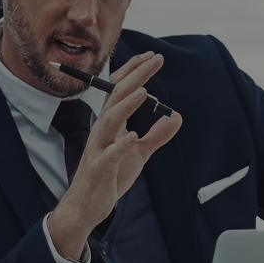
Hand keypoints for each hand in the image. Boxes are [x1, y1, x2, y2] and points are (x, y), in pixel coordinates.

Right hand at [48, 51, 182, 260]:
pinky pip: (109, 155)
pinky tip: (132, 136)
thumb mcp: (139, 153)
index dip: (135, 72)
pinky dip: (120, 145)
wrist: (88, 205)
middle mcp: (103, 131)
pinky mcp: (100, 169)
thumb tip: (175, 116)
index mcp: (112, 125)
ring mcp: (100, 149)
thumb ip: (157, 134)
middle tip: (154, 60)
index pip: (121, 90)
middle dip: (136, 77)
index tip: (151, 57)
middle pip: (117, 97)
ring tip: (144, 91)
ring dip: (127, 105)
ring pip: (111, 120)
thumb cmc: (110, 176)